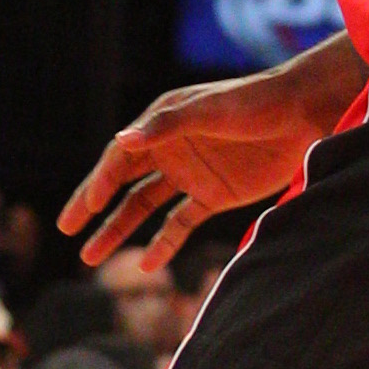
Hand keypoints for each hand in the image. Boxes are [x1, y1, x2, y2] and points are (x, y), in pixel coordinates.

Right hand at [61, 57, 350, 272]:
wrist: (301, 115)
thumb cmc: (252, 103)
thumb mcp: (209, 111)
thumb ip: (167, 126)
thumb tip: (121, 141)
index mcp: (159, 126)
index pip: (120, 159)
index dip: (100, 182)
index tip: (86, 208)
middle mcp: (167, 151)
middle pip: (121, 185)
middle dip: (92, 207)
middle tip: (66, 229)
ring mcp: (189, 175)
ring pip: (143, 208)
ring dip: (118, 231)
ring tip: (90, 258)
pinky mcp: (213, 196)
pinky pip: (179, 224)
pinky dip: (163, 244)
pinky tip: (146, 265)